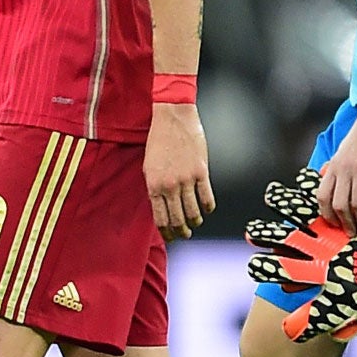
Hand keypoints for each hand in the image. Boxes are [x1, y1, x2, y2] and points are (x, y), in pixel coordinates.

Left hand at [144, 103, 216, 240]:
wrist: (172, 119)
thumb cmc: (158, 141)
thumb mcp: (149, 166)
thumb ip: (155, 187)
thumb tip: (161, 206)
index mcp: (153, 185)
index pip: (160, 218)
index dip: (166, 232)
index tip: (171, 237)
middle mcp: (170, 186)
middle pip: (177, 219)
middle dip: (181, 231)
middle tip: (184, 235)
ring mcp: (186, 180)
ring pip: (193, 212)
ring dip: (195, 221)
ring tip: (195, 223)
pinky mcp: (201, 172)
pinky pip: (207, 198)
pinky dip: (208, 208)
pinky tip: (206, 209)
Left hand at [318, 108, 356, 234]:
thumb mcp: (343, 151)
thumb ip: (337, 169)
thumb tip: (331, 183)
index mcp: (334, 166)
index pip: (322, 196)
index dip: (326, 214)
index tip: (334, 224)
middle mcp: (344, 169)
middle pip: (339, 204)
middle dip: (345, 223)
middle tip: (352, 233)